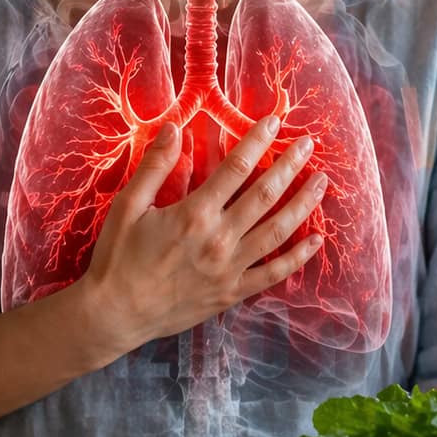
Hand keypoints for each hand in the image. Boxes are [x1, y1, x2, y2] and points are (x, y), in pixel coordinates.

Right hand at [74, 116, 328, 357]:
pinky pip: (274, 274)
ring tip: (322, 182)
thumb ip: (154, 167)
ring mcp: (230, 267)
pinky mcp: (233, 293)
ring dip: (303, 203)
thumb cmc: (117, 258)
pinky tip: (317, 240)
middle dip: (290, 165)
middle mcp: (219, 238)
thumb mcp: (128, 207)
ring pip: (278, 231)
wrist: (114, 315)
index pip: (236, 168)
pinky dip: (298, 257)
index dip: (258, 141)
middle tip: (308, 144)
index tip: (274, 121)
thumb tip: (174, 127)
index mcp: (195, 214)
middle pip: (266, 194)